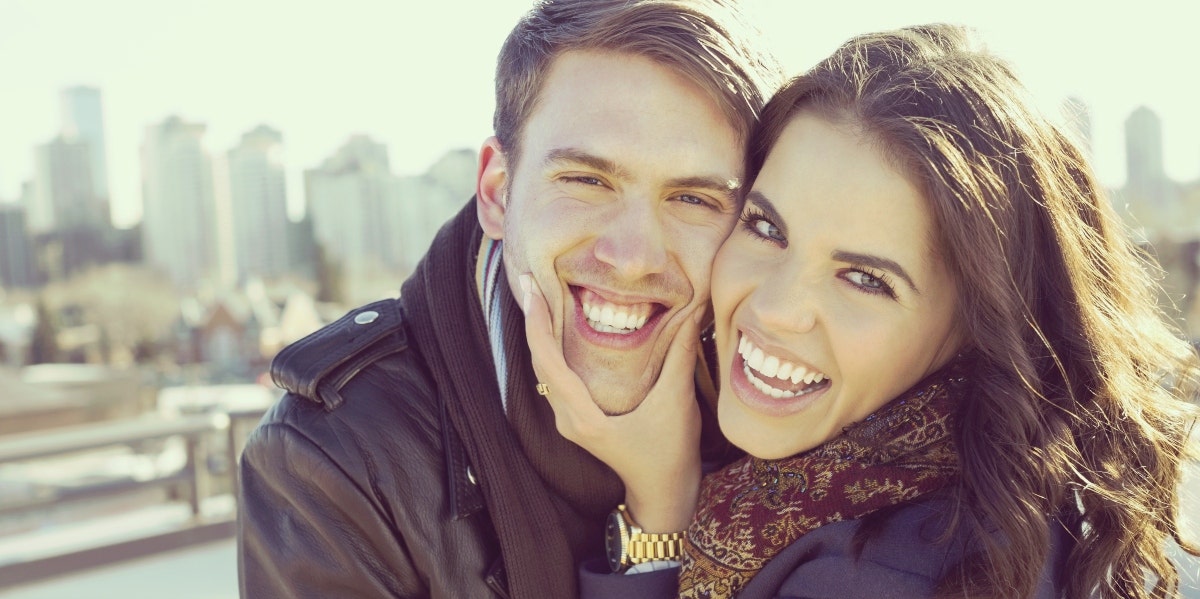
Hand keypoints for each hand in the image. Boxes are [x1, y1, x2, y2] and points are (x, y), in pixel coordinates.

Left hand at [519, 273, 701, 531]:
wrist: (664, 493)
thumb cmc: (670, 453)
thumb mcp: (677, 401)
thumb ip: (680, 355)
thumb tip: (690, 310)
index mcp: (583, 416)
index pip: (548, 361)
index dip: (537, 322)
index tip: (530, 287)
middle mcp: (567, 418)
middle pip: (538, 362)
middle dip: (532, 320)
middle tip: (529, 280)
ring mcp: (569, 420)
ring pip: (544, 370)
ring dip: (540, 334)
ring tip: (541, 297)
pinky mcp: (577, 419)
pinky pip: (555, 378)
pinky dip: (553, 350)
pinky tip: (561, 329)